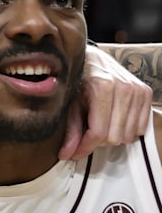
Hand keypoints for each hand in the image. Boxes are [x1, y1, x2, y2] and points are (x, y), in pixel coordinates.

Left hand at [59, 44, 152, 159]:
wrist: (94, 58)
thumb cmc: (79, 79)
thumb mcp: (70, 102)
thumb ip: (71, 130)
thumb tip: (66, 154)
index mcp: (102, 87)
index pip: (99, 132)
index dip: (86, 147)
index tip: (74, 153)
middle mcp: (123, 88)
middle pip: (114, 137)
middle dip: (97, 141)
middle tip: (87, 132)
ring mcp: (137, 90)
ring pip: (128, 135)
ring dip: (112, 136)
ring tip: (99, 124)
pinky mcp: (146, 93)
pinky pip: (140, 128)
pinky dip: (126, 130)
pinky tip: (114, 120)